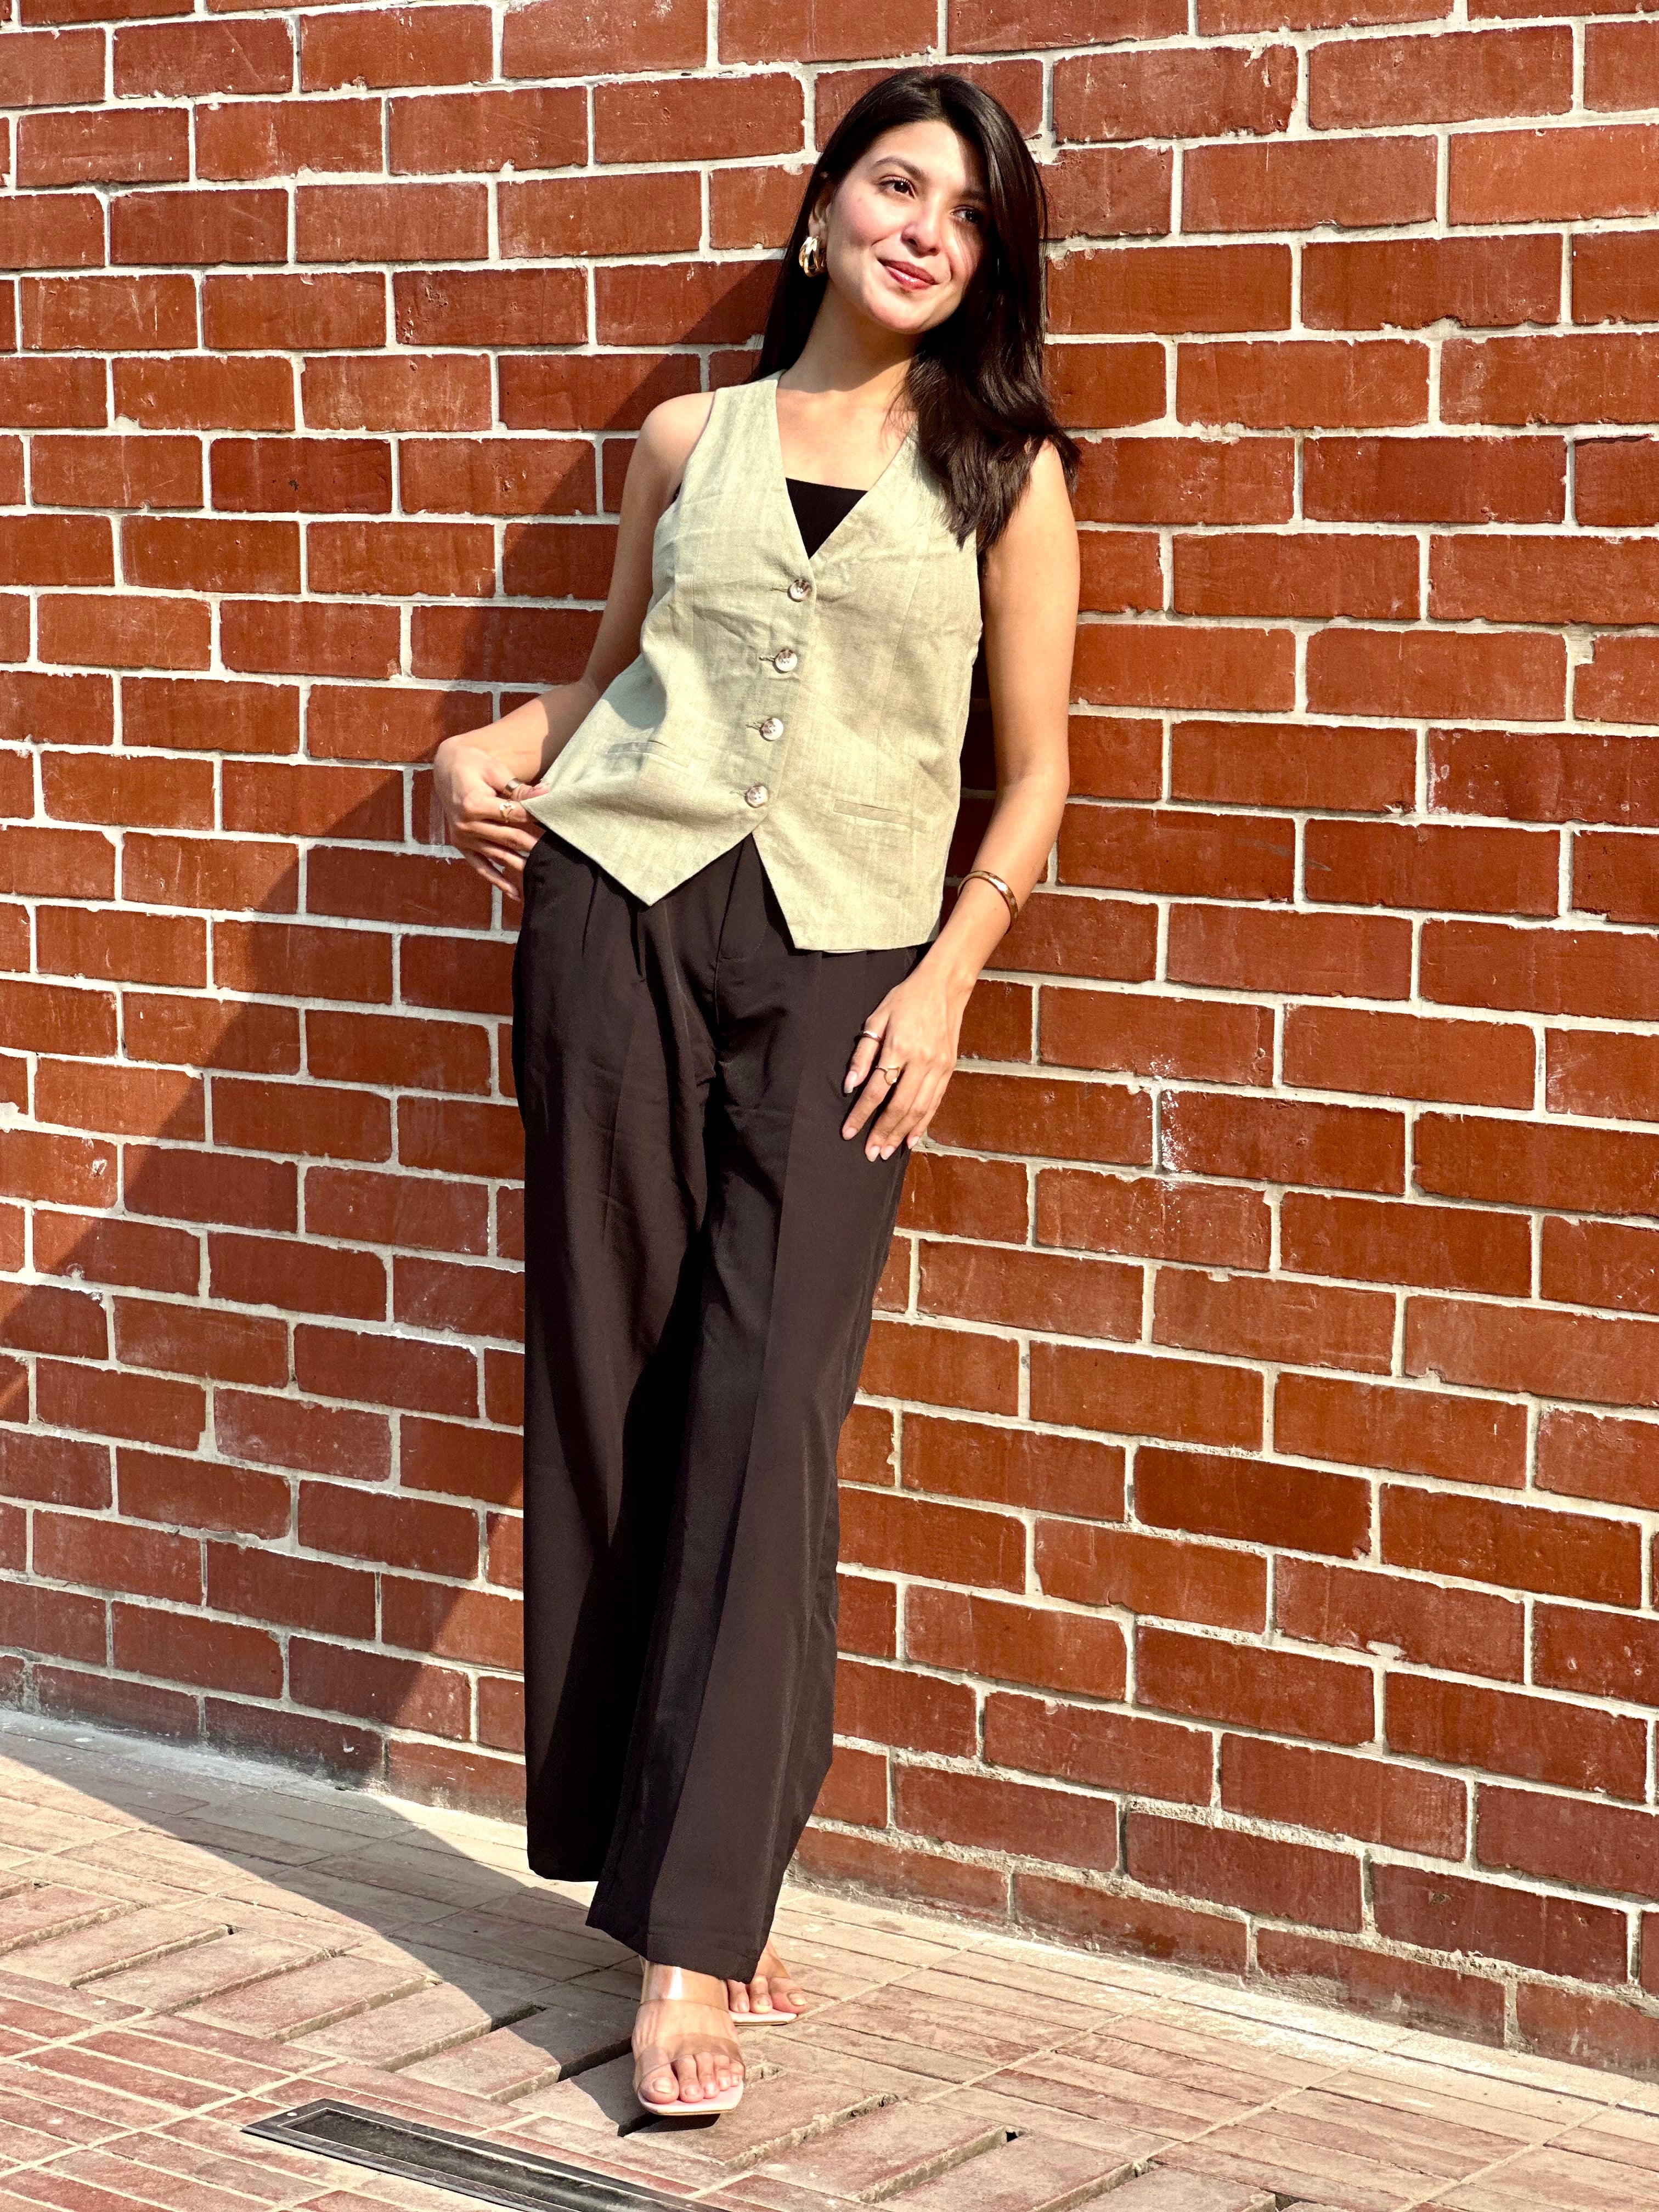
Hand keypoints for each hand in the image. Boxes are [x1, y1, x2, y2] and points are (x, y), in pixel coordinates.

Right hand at [433, 738, 542, 898]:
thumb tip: (546, 794)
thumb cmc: (475, 765)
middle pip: (509, 838)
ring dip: (522, 865)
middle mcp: (466, 824)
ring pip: (499, 855)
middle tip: (559, 853)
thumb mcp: (495, 770)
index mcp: (473, 803)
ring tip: (545, 875)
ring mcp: (463, 838)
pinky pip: (481, 867)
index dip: (536, 817)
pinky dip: (498, 881)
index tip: (555, 822)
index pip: (513, 814)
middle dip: (535, 845)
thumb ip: (519, 787)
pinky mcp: (462, 846)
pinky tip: (516, 893)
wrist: (447, 768)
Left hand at [841, 957, 968, 1161]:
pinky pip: (935, 1103)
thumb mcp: (877, 1018)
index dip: (861, 1114)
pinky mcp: (949, 1070)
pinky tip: (910, 1139)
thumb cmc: (906, 999)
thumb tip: (850, 1086)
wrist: (945, 986)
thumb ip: (863, 1054)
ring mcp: (939, 1067)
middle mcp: (922, 1061)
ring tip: (886, 1152)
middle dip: (882, 1132)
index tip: (848, 1132)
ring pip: (919, 1110)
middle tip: (869, 1153)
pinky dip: (922, 1124)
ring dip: (901, 1134)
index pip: (877, 1089)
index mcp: (900, 1047)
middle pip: (899, 1106)